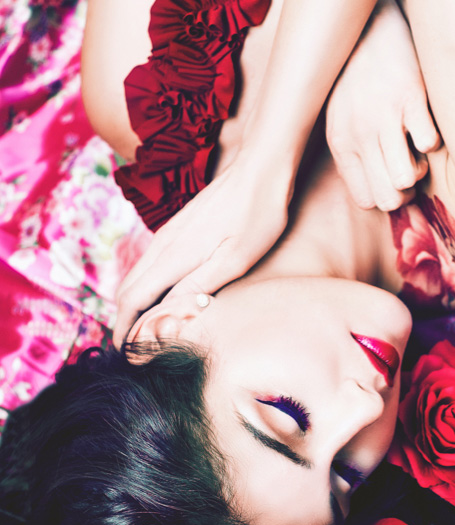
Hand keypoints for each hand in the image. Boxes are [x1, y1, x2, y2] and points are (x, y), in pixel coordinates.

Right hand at [113, 151, 293, 346]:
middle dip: (123, 320)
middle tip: (131, 350)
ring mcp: (169, 234)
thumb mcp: (235, 258)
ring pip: (136, 275)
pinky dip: (145, 286)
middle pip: (127, 289)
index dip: (124, 330)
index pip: (133, 300)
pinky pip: (150, 263)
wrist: (261, 169)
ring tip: (141, 331)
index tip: (124, 355)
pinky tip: (160, 296)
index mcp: (173, 256)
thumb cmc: (258, 214)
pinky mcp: (179, 228)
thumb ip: (199, 285)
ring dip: (132, 304)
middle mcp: (163, 244)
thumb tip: (166, 311)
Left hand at [325, 0, 441, 210]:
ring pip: (406, 179)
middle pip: (389, 199)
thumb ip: (357, 152)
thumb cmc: (358, 76)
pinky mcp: (411, 98)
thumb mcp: (342, 116)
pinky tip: (425, 118)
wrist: (368, 21)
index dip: (387, 193)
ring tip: (415, 144)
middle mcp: (358, 133)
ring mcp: (384, 116)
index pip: (367, 200)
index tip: (391, 172)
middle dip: (406, 188)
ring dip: (420, 166)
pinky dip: (434, 137)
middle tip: (408, 161)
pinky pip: (430, 144)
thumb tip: (382, 189)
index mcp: (341, 142)